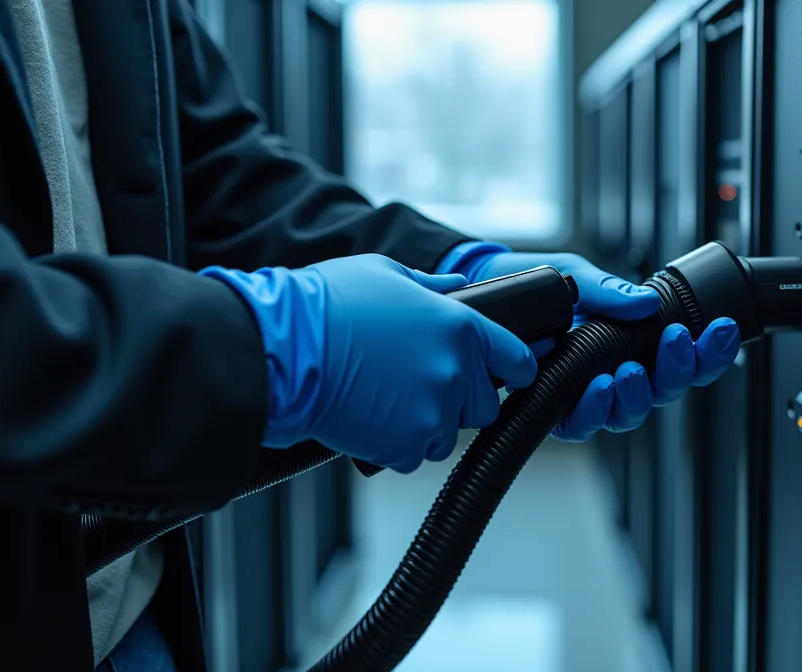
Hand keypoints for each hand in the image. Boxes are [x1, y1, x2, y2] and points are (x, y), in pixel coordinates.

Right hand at [202, 255, 536, 472]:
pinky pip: (413, 455)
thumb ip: (431, 286)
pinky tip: (368, 419)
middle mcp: (455, 373)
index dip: (517, 367)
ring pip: (447, 435)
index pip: (517, 359)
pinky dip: (394, 445)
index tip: (513, 373)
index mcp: (460, 328)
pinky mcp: (405, 446)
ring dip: (424, 425)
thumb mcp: (385, 274)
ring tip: (382, 400)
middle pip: (484, 406)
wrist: (284, 352)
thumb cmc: (328, 306)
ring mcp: (433, 414)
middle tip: (416, 386)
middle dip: (459, 400)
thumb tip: (455, 285)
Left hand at [462, 252, 740, 441]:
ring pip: (630, 413)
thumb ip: (609, 290)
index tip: (719, 330)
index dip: (708, 351)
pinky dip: (594, 406)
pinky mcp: (557, 409)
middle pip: (665, 390)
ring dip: (637, 393)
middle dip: (678, 370)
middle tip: (677, 343)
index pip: (683, 356)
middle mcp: (617, 374)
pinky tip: (598, 386)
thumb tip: (645, 303)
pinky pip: (584, 422)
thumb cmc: (534, 284)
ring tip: (628, 371)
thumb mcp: (578, 276)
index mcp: (632, 342)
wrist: (484, 287)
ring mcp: (588, 395)